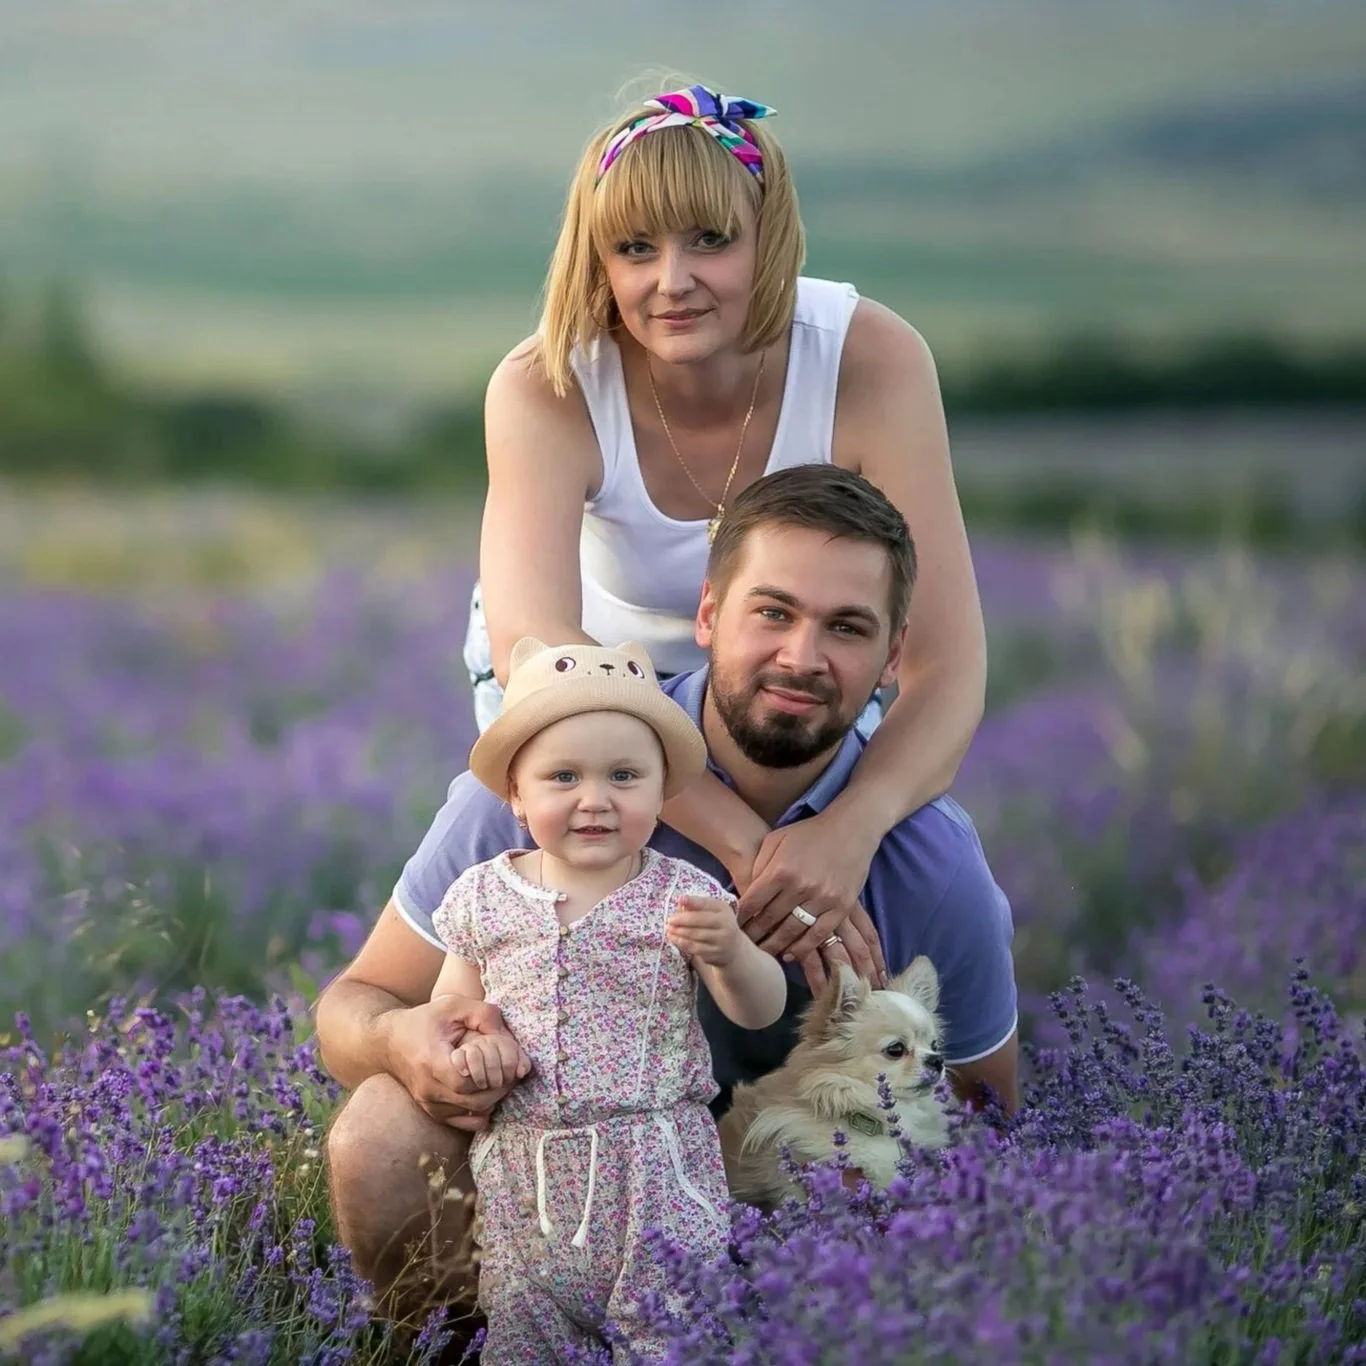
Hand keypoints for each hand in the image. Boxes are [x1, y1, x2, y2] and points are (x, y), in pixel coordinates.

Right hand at [383, 995, 531, 1131]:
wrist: (388, 1042)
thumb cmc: (423, 1020)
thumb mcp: (453, 1005)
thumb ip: (484, 1014)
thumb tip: (507, 1037)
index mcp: (432, 1063)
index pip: (467, 1081)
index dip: (491, 1072)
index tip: (499, 1058)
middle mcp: (429, 1090)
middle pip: (476, 1102)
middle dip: (501, 1086)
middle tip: (510, 1068)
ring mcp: (430, 1105)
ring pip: (474, 1113)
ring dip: (494, 1097)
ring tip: (499, 1076)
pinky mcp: (433, 1112)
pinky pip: (467, 1123)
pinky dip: (483, 1109)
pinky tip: (485, 1089)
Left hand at [666, 894, 743, 967]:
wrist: (733, 947)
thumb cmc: (717, 924)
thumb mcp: (712, 911)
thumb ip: (697, 906)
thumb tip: (681, 902)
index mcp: (724, 910)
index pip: (707, 904)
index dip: (693, 902)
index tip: (680, 900)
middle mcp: (726, 924)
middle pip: (701, 920)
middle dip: (683, 920)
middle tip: (669, 920)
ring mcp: (722, 940)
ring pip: (697, 935)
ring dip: (680, 932)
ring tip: (669, 929)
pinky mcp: (715, 953)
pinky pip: (696, 948)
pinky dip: (683, 942)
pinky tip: (674, 938)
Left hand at [736, 813, 887, 989]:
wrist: (850, 829)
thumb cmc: (809, 833)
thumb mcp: (776, 839)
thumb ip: (760, 865)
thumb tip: (746, 892)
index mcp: (781, 870)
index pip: (753, 902)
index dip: (740, 918)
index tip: (733, 927)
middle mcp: (800, 887)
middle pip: (770, 920)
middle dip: (754, 935)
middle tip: (745, 944)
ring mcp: (822, 899)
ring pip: (792, 932)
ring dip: (775, 945)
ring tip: (764, 951)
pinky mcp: (841, 907)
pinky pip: (818, 934)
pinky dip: (803, 948)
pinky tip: (790, 954)